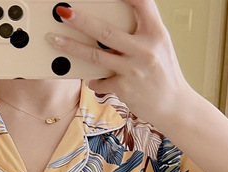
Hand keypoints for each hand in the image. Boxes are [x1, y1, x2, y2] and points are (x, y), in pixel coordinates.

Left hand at [48, 0, 194, 127]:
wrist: (174, 106)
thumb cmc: (164, 75)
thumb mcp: (158, 46)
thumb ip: (139, 33)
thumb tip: (109, 23)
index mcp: (156, 33)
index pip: (141, 3)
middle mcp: (145, 49)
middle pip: (106, 31)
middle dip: (82, 20)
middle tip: (63, 12)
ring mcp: (133, 70)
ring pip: (96, 56)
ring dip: (71, 47)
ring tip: (54, 39)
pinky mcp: (124, 88)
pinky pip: (100, 80)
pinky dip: (93, 80)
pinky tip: (92, 79)